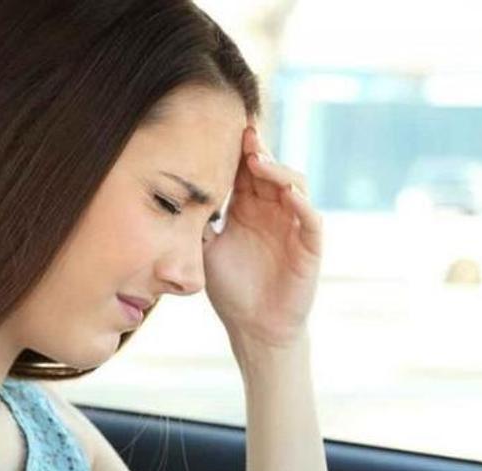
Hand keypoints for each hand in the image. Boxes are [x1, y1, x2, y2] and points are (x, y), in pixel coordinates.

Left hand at [203, 118, 322, 350]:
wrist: (254, 329)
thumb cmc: (231, 291)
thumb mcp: (206, 250)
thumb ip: (196, 223)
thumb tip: (170, 194)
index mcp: (248, 209)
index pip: (246, 171)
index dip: (238, 151)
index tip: (224, 130)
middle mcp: (273, 212)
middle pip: (271, 170)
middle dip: (258, 151)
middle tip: (243, 135)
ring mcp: (293, 226)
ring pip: (295, 185)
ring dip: (278, 171)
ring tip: (258, 162)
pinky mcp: (310, 246)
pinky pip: (311, 218)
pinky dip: (302, 204)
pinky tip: (288, 194)